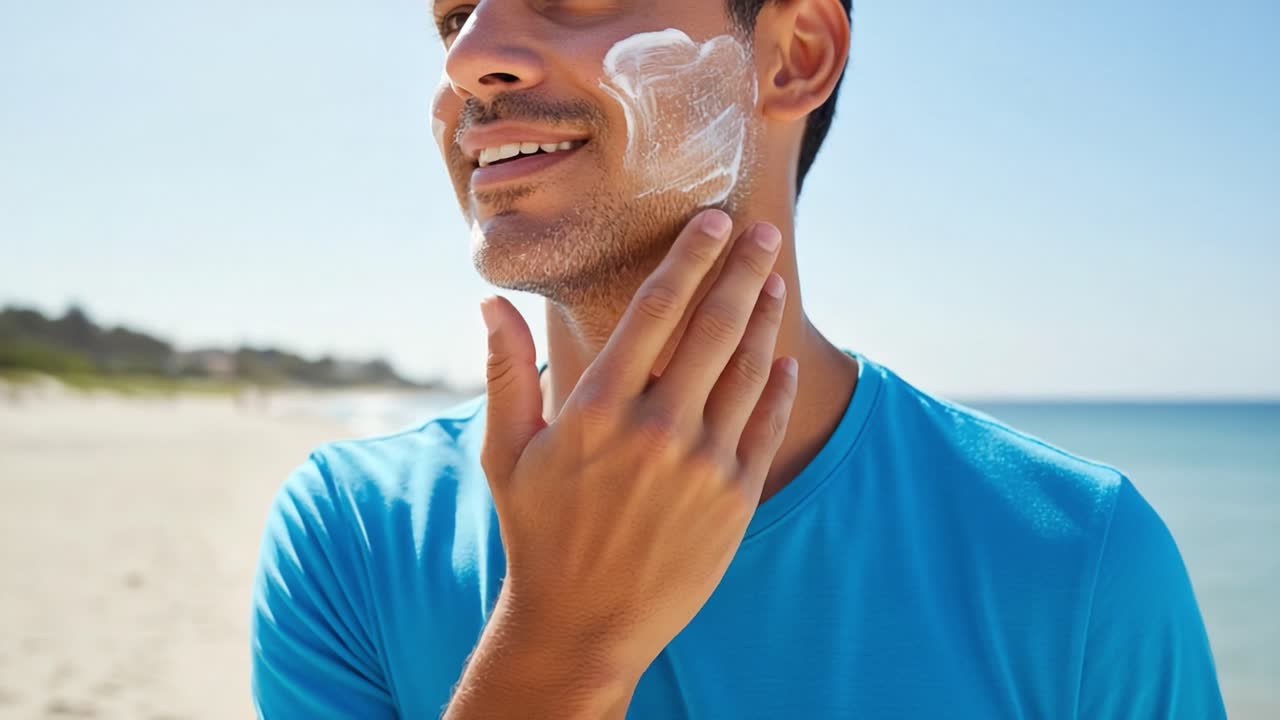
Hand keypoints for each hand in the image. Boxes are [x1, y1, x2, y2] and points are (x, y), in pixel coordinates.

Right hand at [479, 209, 797, 681]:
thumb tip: (489, 301)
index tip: (713, 221)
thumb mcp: (507, 452)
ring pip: (747, 370)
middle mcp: (658, 429)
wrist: (584, 623)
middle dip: (742, 270)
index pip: (656, 310)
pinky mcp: (736, 499)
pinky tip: (783, 357)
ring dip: (764, 318)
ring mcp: (704, 465)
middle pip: (714, 327)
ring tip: (774, 281)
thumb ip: (506, 372)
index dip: (689, 257)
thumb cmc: (538, 532)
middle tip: (764, 231)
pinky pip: (765, 425)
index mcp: (599, 409)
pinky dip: (776, 385)